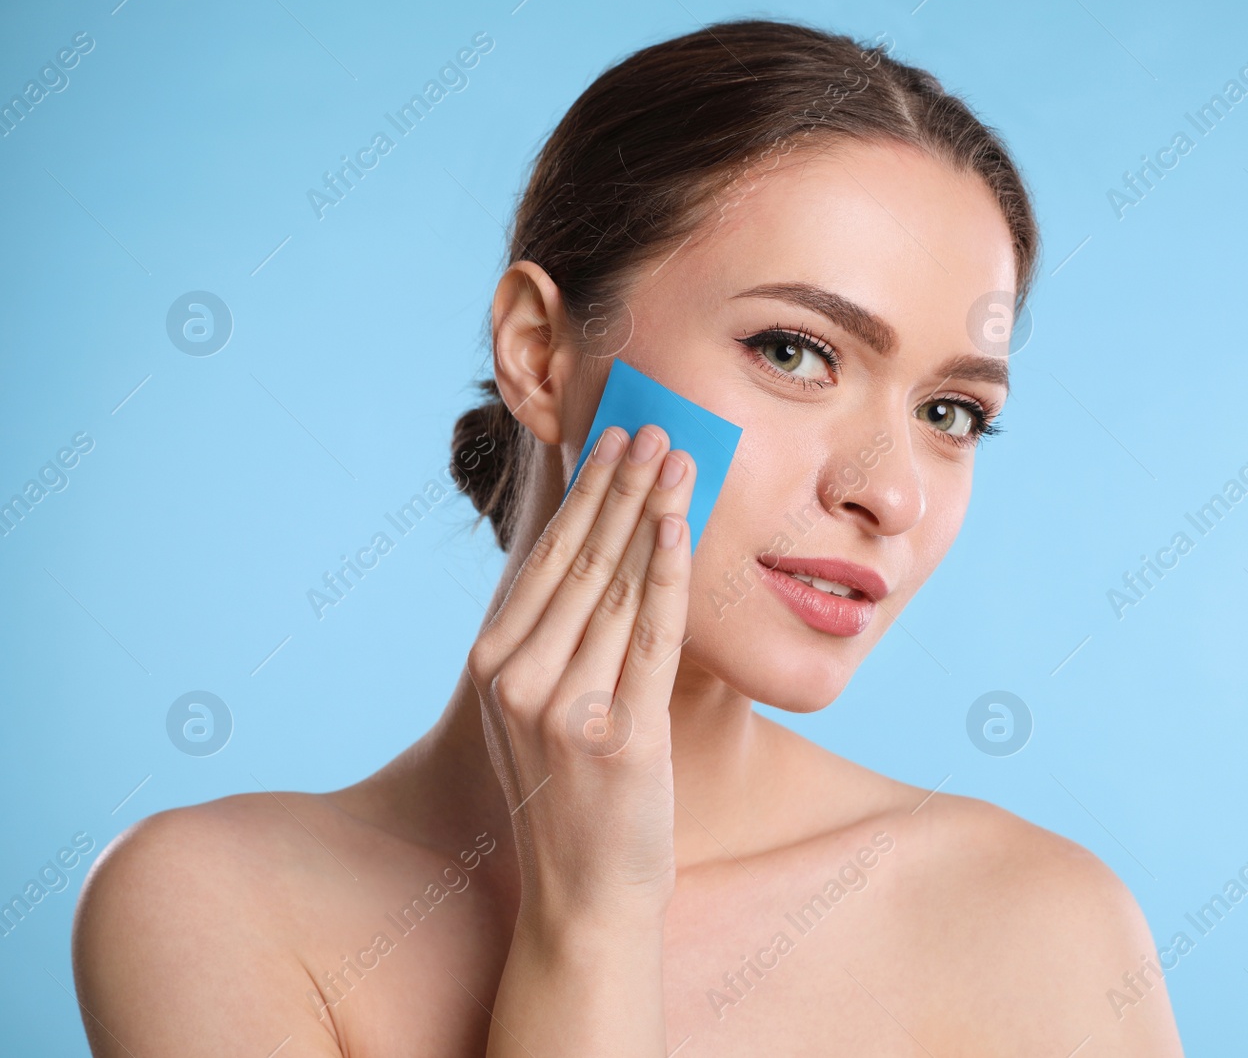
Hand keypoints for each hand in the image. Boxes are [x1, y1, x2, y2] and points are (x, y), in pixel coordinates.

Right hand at [468, 423, 695, 931]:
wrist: (581, 899)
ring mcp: (562, 707)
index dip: (584, 492)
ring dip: (650, 512)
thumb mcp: (540, 710)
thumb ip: (553, 640)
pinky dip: (666, 573)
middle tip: (653, 423)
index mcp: (494, 665)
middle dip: (621, 485)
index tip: (610, 436)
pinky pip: (648, 634)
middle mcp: (517, 678)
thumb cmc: (572, 799)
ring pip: (615, 586)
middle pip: (580, 560)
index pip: (547, 558)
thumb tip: (588, 558)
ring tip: (679, 456)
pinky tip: (680, 525)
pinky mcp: (616, 733)